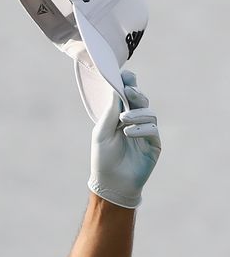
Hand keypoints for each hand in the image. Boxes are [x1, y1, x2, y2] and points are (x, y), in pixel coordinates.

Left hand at [88, 70, 160, 207]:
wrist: (111, 182)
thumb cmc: (103, 157)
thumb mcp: (103, 131)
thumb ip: (111, 110)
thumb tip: (116, 87)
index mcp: (119, 116)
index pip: (126, 96)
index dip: (128, 84)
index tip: (126, 75)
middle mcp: (134, 121)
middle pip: (140, 101)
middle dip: (136, 93)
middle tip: (129, 91)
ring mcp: (145, 132)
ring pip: (149, 113)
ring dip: (136, 114)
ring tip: (123, 120)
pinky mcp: (154, 144)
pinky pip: (152, 129)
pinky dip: (141, 128)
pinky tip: (128, 133)